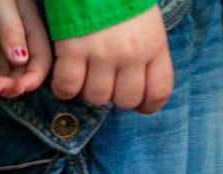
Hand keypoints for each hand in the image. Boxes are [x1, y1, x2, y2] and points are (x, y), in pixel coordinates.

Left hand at [0, 0, 51, 96]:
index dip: (34, 76)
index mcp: (30, 24)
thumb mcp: (1, 2)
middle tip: (0, 89)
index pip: (40, 57)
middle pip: (23, 70)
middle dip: (14, 85)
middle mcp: (17, 38)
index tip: (20, 87)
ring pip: (4, 74)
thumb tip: (21, 59)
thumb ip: (11, 28)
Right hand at [47, 7, 173, 112]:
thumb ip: (147, 50)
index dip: (148, 105)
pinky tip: (66, 75)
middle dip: (116, 96)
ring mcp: (102, 52)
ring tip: (86, 73)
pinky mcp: (73, 49)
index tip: (140, 104)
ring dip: (89, 90)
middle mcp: (132, 52)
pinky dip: (64, 88)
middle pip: (126, 99)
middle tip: (107, 80)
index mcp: (154, 43)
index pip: (159, 92)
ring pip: (96, 97)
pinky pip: (67, 87)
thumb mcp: (145, 20)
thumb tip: (140, 87)